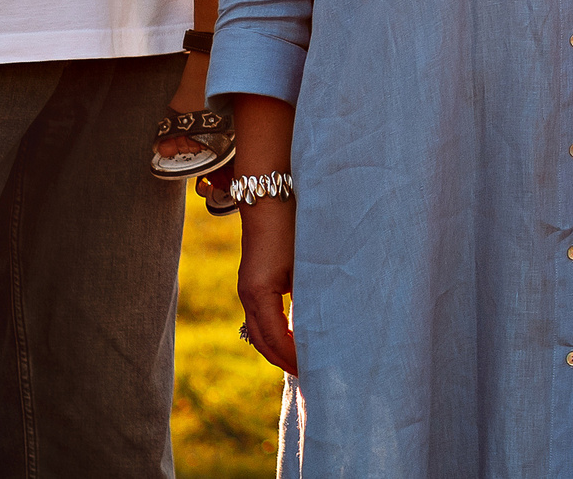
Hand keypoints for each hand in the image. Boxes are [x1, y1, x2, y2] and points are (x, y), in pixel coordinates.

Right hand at [236, 195, 299, 373]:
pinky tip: (295, 336)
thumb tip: (325, 327)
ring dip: (278, 349)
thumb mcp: (305, 263)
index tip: (314, 371)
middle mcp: (248, 296)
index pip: (275, 340)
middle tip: (309, 376)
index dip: (294, 358)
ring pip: (258, 332)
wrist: (269, 196)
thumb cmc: (292, 227)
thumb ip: (310, 296)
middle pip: (262, 342)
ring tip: (302, 362)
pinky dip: (275, 333)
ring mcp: (247, 289)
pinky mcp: (252, 282)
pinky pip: (260, 318)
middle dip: (284, 361)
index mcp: (259, 294)